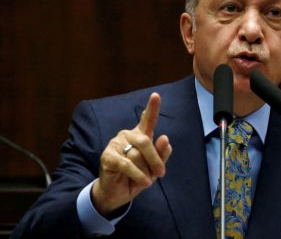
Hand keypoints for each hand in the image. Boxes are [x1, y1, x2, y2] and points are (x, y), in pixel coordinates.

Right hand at [91, 93, 172, 215]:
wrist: (118, 193)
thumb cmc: (138, 176)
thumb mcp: (154, 167)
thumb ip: (162, 154)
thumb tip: (165, 138)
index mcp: (141, 135)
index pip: (147, 120)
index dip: (152, 107)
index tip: (156, 95)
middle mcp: (127, 135)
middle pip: (145, 141)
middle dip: (155, 159)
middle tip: (161, 173)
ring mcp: (116, 144)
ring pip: (137, 155)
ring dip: (145, 171)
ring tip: (144, 179)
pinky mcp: (108, 157)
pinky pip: (127, 164)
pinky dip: (138, 175)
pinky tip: (144, 182)